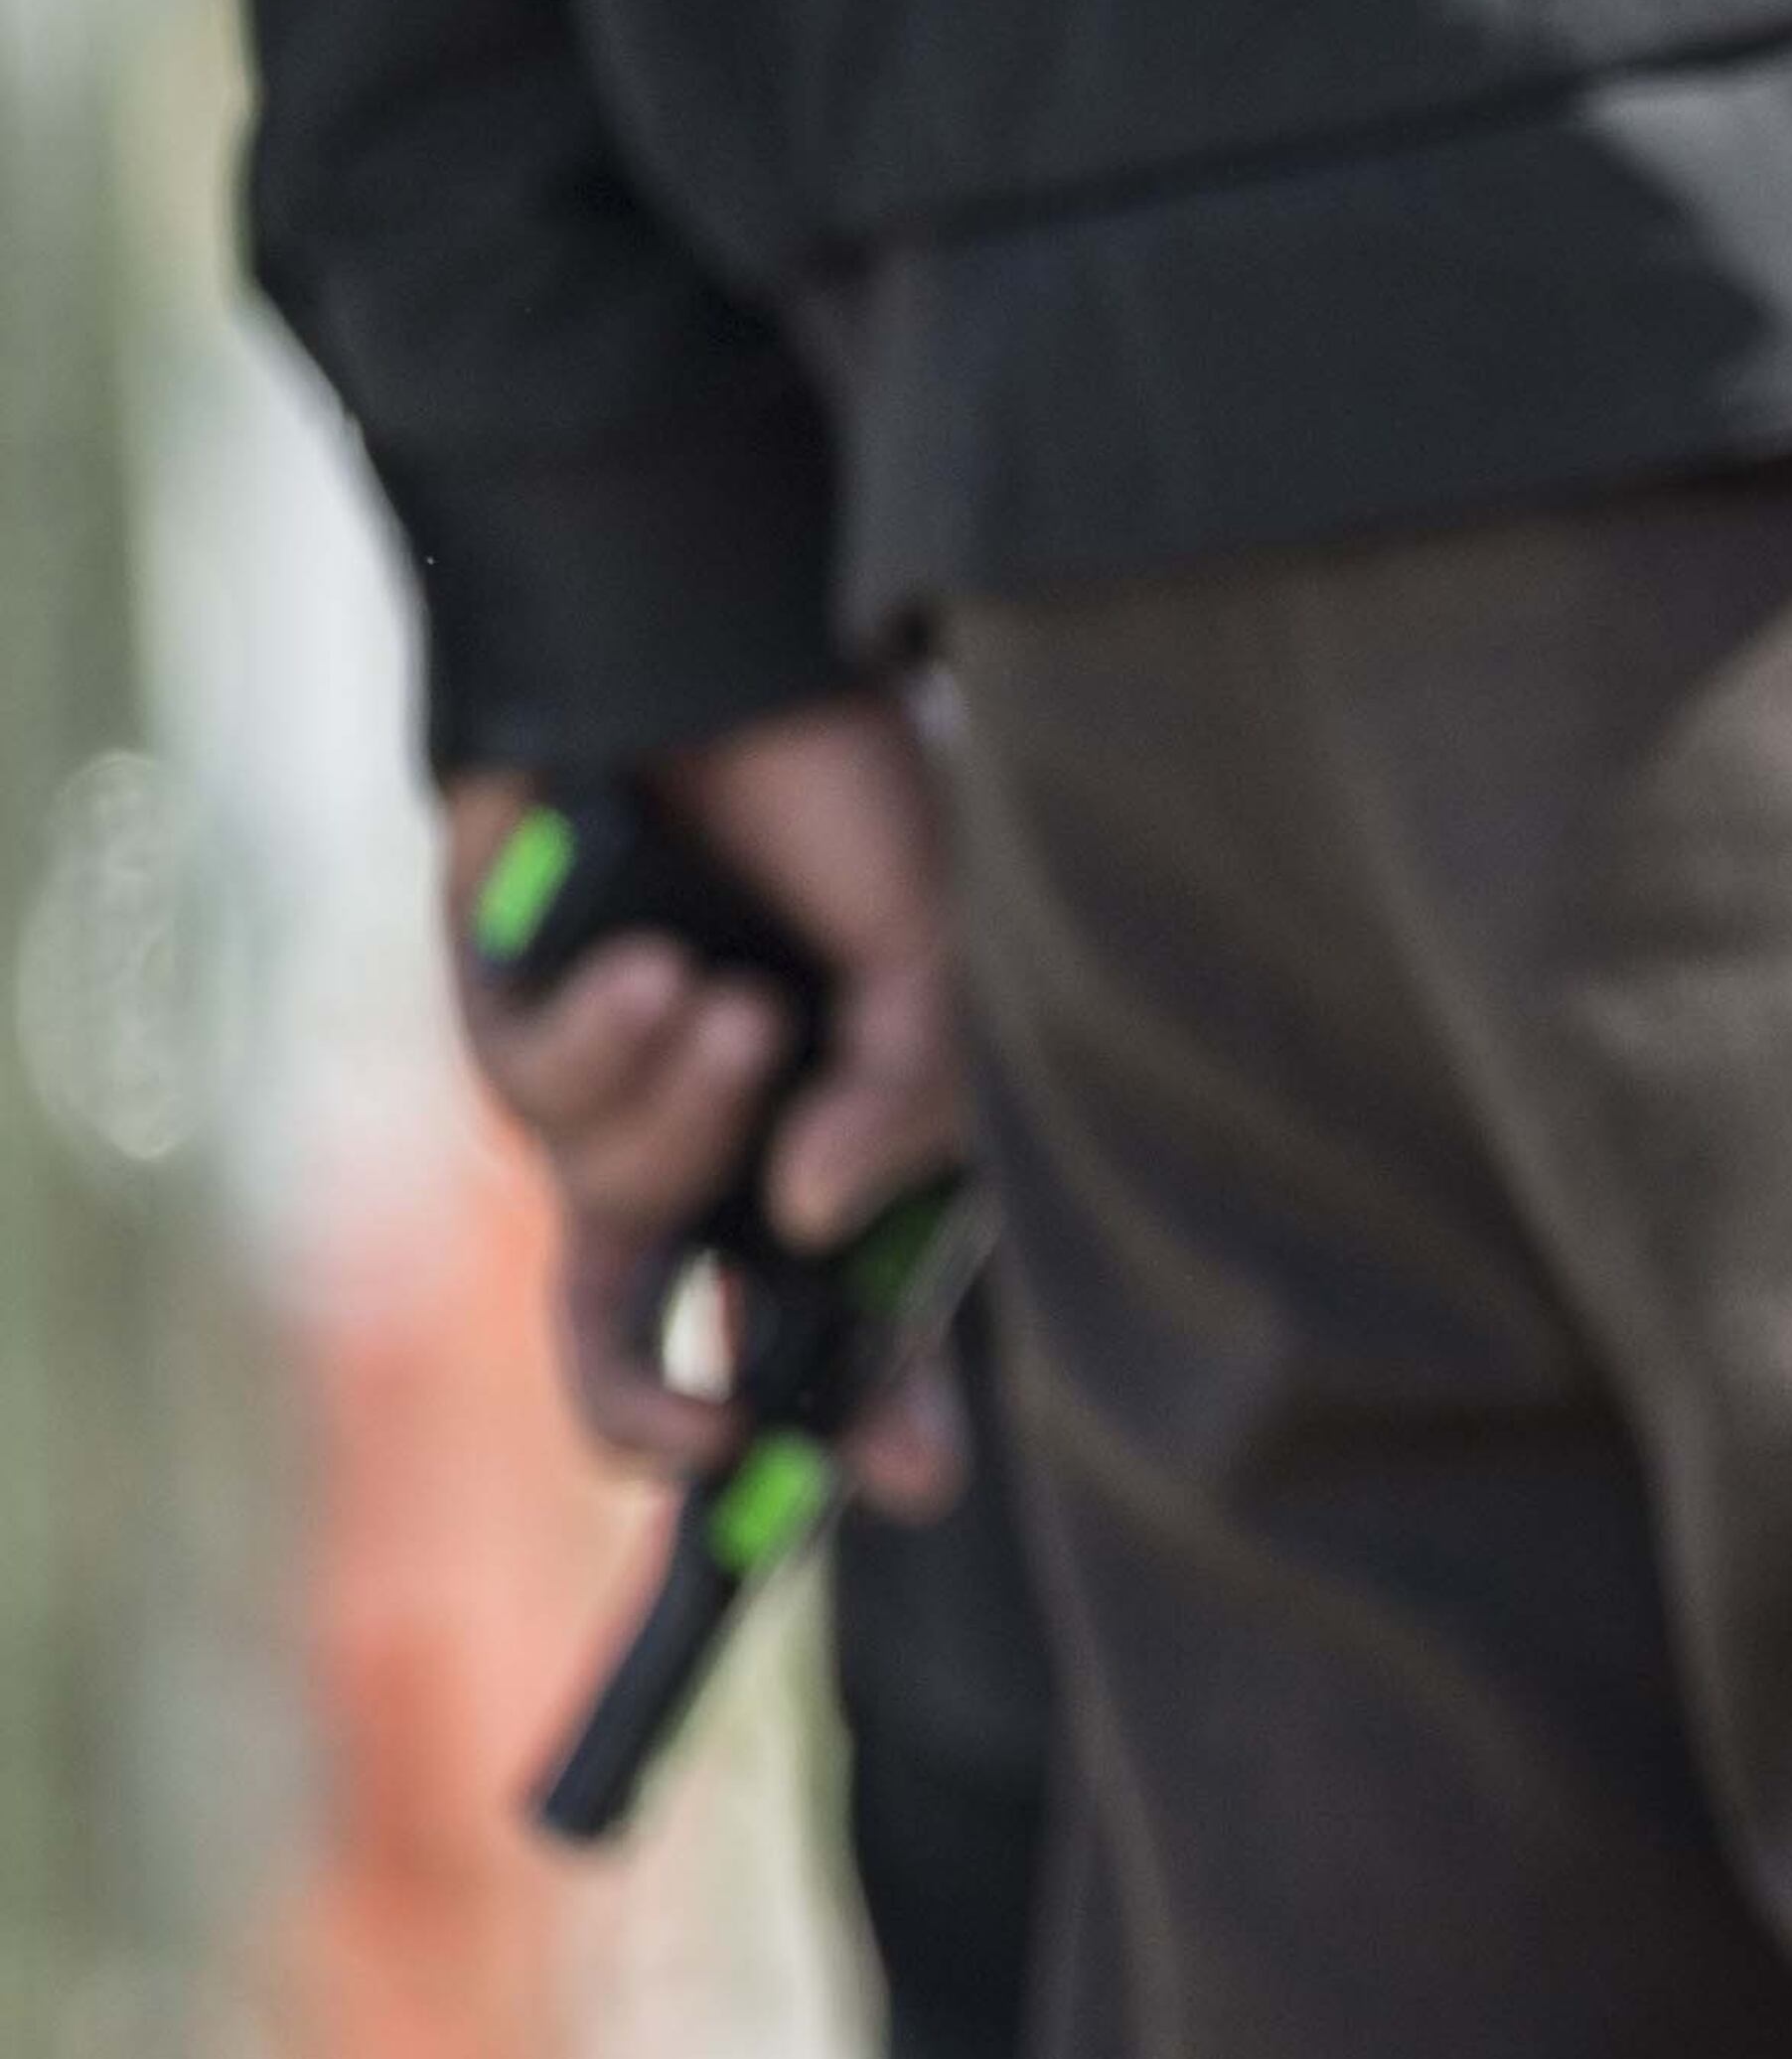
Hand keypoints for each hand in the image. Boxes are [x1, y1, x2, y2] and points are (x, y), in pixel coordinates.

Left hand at [442, 692, 968, 1514]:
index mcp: (844, 1144)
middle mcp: (720, 1146)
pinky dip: (604, 1046)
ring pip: (617, 1209)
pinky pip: (543, 1103)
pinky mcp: (516, 1024)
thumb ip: (905, 1105)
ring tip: (733, 998)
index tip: (914, 1476)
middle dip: (670, 1413)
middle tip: (712, 1438)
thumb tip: (807, 1216)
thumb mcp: (945, 957)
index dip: (880, 1411)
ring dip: (684, 1120)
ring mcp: (611, 1094)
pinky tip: (652, 965)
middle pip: (655, 1347)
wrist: (721, 645)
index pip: (850, 1317)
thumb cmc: (855, 790)